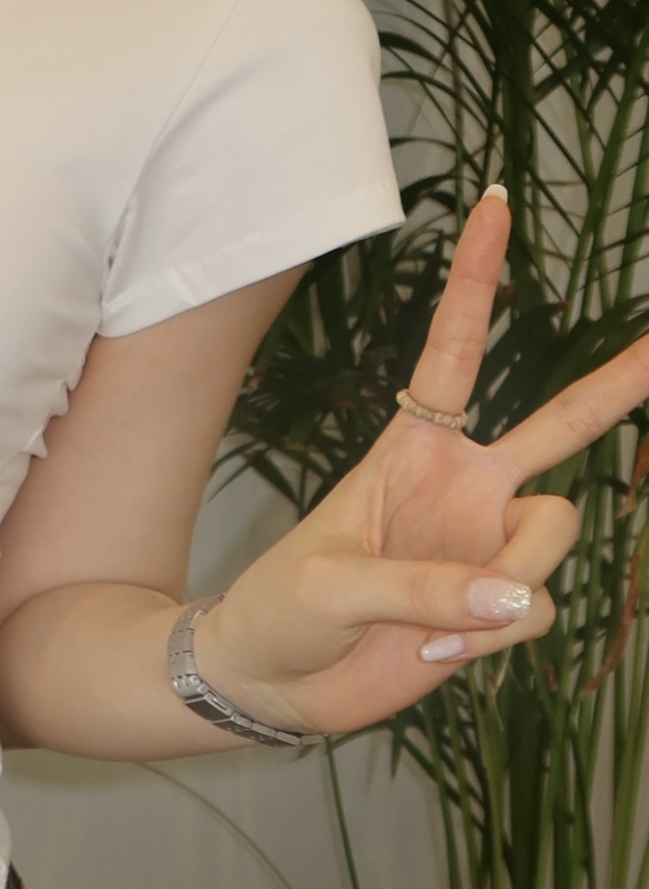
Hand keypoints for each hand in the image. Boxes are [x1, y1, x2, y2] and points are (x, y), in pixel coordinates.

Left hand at [198, 190, 648, 739]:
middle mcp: (467, 485)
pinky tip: (434, 651)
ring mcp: (489, 543)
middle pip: (562, 422)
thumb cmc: (282, 609)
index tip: (492, 205)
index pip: (453, 351)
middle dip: (620, 384)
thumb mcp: (332, 584)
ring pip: (554, 537)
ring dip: (503, 586)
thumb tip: (514, 593)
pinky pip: (535, 606)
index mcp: (414, 448)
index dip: (474, 282)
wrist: (274, 683)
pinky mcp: (499, 603)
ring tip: (432, 626)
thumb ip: (424, 585)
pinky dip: (489, 634)